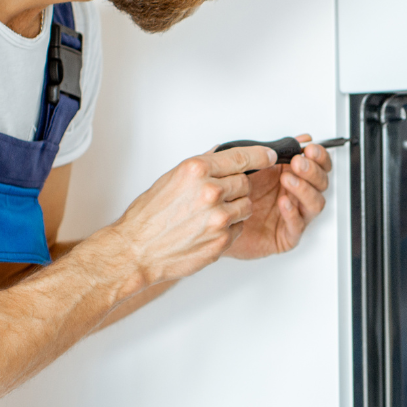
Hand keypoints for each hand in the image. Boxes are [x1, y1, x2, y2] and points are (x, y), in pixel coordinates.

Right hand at [85, 145, 272, 286]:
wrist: (137, 250)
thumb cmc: (149, 217)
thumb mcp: (172, 179)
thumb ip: (201, 168)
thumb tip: (222, 156)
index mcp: (197, 170)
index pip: (241, 157)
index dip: (260, 156)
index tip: (269, 156)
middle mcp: (210, 191)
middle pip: (245, 183)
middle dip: (236, 188)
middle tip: (217, 196)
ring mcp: (219, 217)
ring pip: (246, 206)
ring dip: (235, 208)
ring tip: (211, 214)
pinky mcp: (222, 240)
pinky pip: (239, 227)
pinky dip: (229, 228)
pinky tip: (208, 229)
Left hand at [224, 134, 332, 260]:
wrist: (213, 223)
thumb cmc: (229, 195)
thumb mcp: (245, 165)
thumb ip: (269, 149)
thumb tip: (294, 138)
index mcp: (290, 175)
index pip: (317, 165)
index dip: (319, 156)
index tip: (309, 149)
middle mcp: (295, 195)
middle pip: (320, 183)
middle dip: (312, 171)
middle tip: (298, 163)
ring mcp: (293, 215)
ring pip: (315, 203)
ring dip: (304, 189)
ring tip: (288, 180)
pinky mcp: (285, 236)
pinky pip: (298, 227)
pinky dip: (293, 213)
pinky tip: (284, 203)